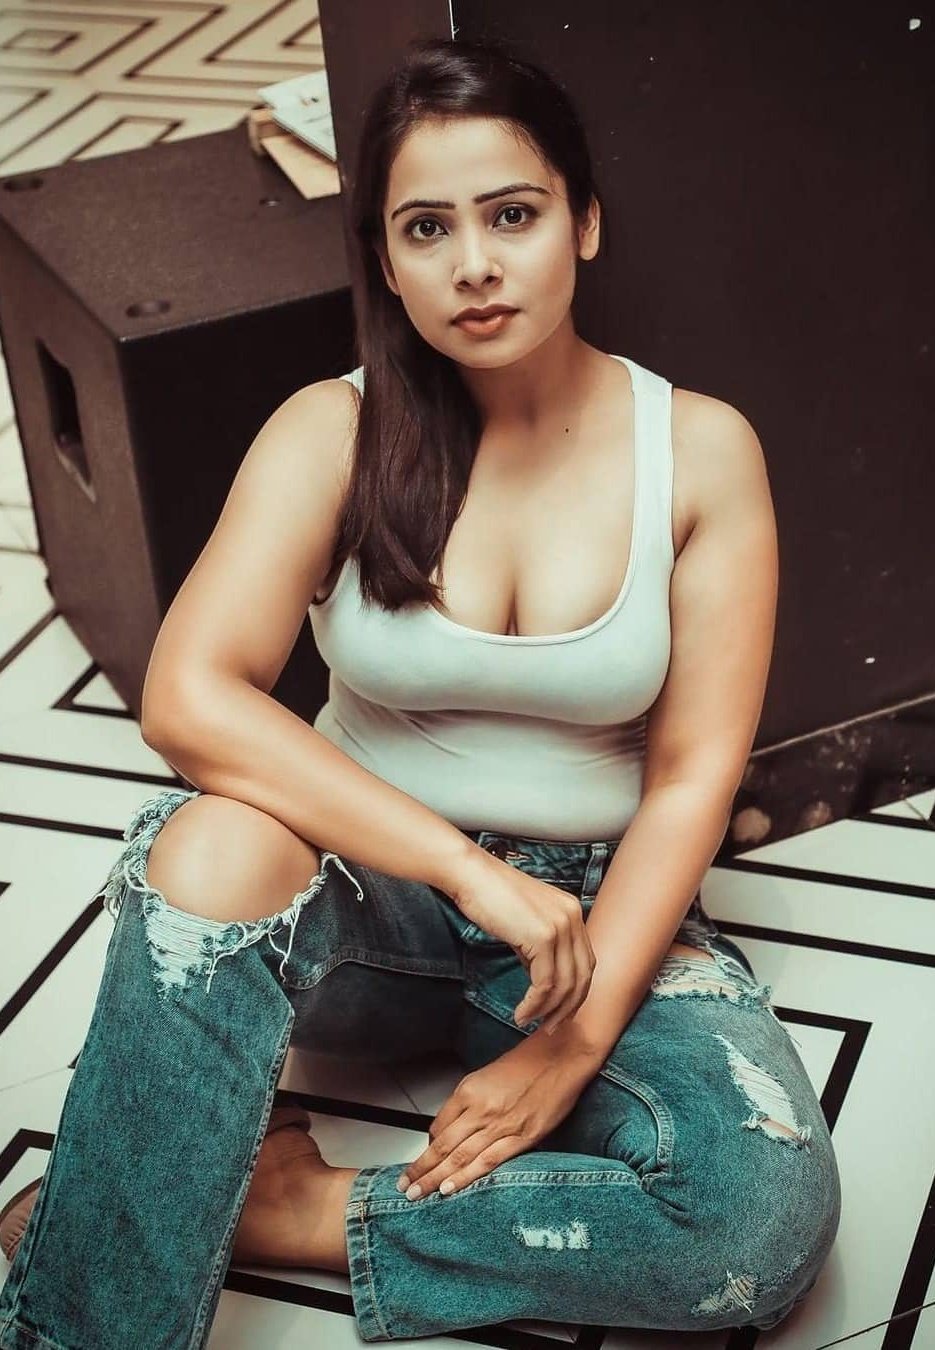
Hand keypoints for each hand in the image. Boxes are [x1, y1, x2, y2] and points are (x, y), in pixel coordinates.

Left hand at [396, 1030, 599, 1200]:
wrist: (561, 1056)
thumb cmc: (528, 1062)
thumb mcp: (488, 1076)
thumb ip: (471, 1102)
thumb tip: (456, 1128)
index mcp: (469, 1090)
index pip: (438, 1126)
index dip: (427, 1148)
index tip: (421, 1161)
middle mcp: (481, 1108)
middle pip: (442, 1145)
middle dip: (421, 1169)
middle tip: (404, 1186)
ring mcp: (500, 1124)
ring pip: (460, 1157)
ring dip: (436, 1178)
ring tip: (418, 1194)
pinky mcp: (522, 1137)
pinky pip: (488, 1161)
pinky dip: (467, 1177)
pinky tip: (451, 1188)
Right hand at [446, 847, 596, 1034]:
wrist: (471, 875)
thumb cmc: (490, 896)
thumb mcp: (525, 921)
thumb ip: (539, 947)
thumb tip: (541, 979)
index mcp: (572, 911)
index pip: (585, 962)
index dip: (575, 992)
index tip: (559, 1012)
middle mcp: (572, 917)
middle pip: (581, 976)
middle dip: (568, 1007)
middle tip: (550, 1027)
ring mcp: (560, 926)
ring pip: (565, 984)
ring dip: (548, 1010)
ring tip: (529, 1021)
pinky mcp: (543, 937)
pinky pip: (545, 983)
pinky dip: (535, 1004)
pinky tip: (522, 1012)